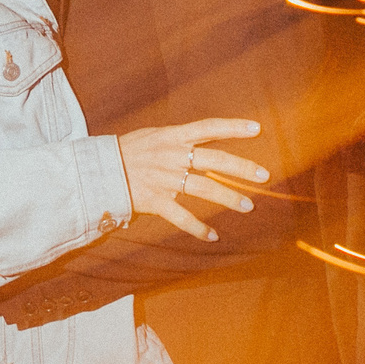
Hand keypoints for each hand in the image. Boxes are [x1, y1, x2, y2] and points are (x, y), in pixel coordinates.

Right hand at [116, 119, 267, 240]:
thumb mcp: (154, 135)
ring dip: (229, 198)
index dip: (233, 127)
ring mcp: (166, 179)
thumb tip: (205, 136)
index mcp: (173, 136)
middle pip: (215, 160)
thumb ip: (180, 137)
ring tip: (248, 206)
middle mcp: (173, 156)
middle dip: (242, 167)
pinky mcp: (156, 201)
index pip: (209, 127)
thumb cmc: (130, 150)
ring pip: (204, 188)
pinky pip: (181, 217)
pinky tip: (213, 236)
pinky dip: (197, 228)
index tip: (257, 129)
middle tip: (264, 175)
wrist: (100, 170)